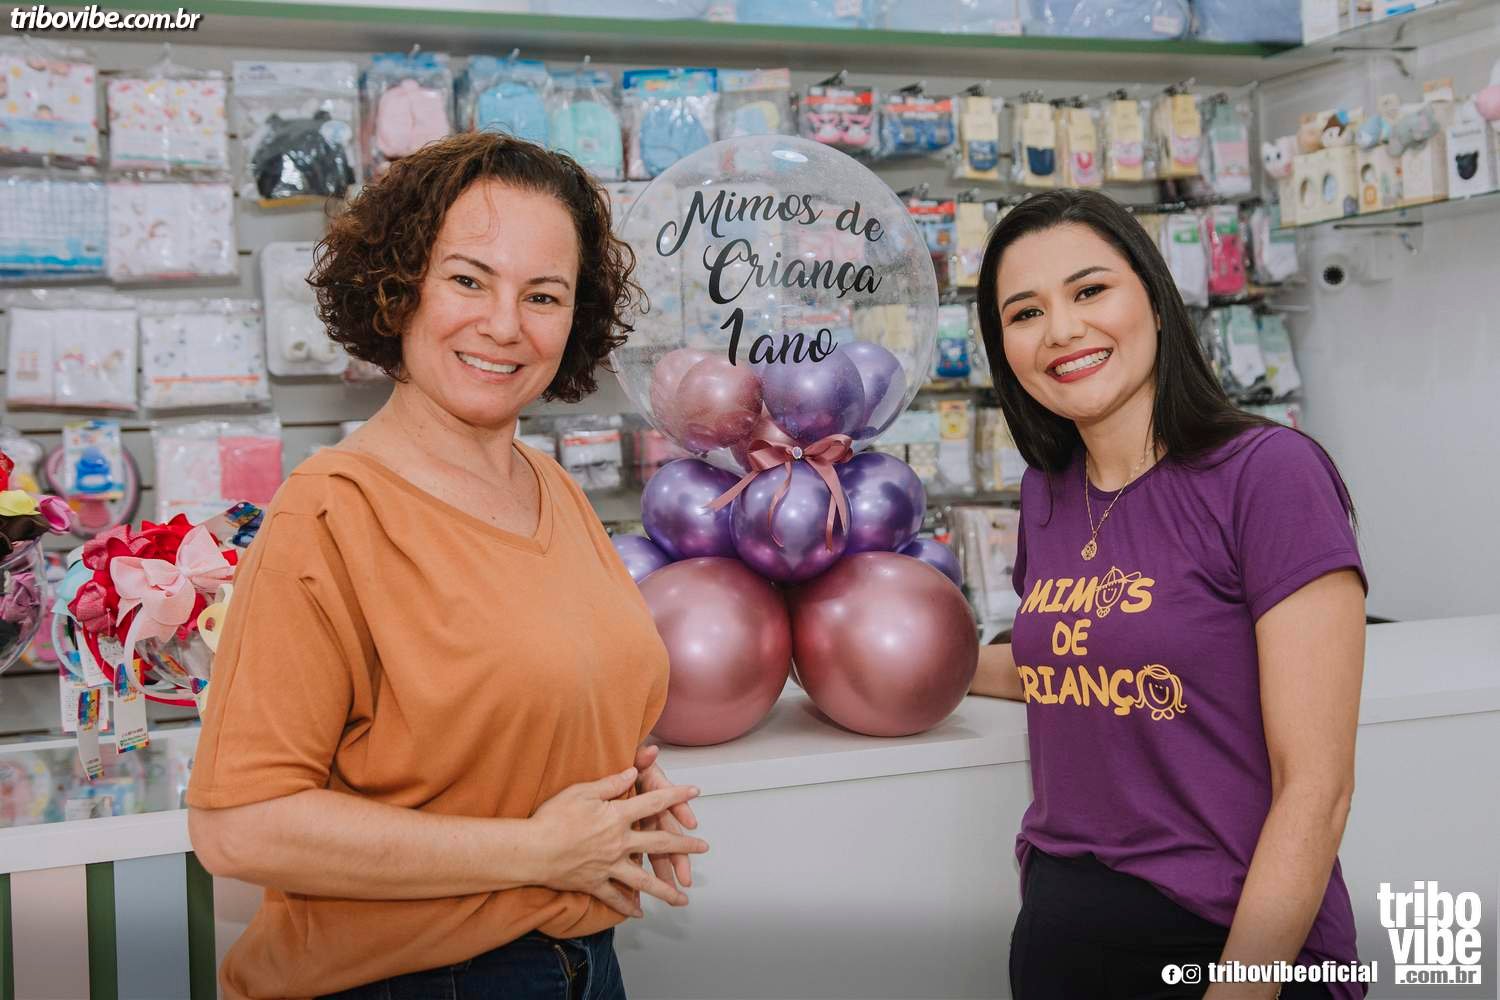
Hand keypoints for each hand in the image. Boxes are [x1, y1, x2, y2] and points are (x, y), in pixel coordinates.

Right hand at [531, 766, 706, 918]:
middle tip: (703, 847)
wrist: (531, 851)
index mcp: (617, 817)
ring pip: (644, 881)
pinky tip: (639, 913)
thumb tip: (633, 772)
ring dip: (666, 889)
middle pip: (659, 844)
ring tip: (683, 898)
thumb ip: (610, 783)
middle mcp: (619, 843)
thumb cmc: (552, 818)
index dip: (676, 796)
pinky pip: (615, 898)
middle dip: (684, 846)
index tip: (694, 791)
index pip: (654, 803)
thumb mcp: (581, 792)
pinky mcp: (595, 883)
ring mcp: (609, 866)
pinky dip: (627, 907)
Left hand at [634, 744, 701, 889]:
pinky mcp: (632, 833)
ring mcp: (642, 825)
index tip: (690, 822)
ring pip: (656, 850)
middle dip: (678, 856)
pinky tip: (647, 887)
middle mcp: (650, 813)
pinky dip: (643, 870)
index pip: (666, 804)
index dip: (679, 810)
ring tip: (676, 887)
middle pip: (666, 835)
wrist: (618, 768)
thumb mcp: (633, 762)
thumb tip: (651, 750)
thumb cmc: (626, 767)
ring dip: (667, 868)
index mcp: (651, 795)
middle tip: (686, 876)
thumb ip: (642, 759)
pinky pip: (638, 855)